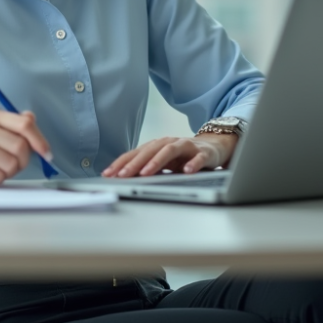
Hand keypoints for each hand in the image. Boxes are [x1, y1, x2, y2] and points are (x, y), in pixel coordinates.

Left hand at [101, 134, 235, 177]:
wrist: (214, 147)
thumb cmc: (184, 157)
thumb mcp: (164, 163)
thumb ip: (148, 168)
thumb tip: (124, 179)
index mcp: (156, 146)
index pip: (135, 153)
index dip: (121, 163)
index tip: (108, 174)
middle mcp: (169, 143)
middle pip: (149, 151)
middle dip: (134, 163)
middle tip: (122, 175)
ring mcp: (186, 146)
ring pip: (169, 151)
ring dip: (156, 162)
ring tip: (146, 173)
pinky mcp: (203, 153)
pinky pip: (197, 158)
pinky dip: (192, 164)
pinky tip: (186, 172)